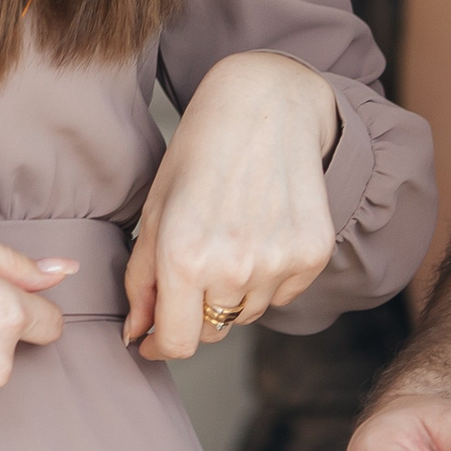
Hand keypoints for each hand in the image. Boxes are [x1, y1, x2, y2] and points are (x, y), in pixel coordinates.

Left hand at [124, 50, 338, 357]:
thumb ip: (142, 278)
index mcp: (184, 256)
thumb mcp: (155, 208)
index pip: (177, 342)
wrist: (266, 105)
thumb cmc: (200, 151)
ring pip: (248, 312)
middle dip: (193, 309)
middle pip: (212, 329)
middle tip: (192, 261)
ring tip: (228, 233)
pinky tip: (259, 229)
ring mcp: (279, 263)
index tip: (150, 339)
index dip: (159, 344)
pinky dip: (267, 276)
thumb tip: (137, 333)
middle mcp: (235, 267)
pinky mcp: (313, 255)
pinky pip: (282, 294)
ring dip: (231, 291)